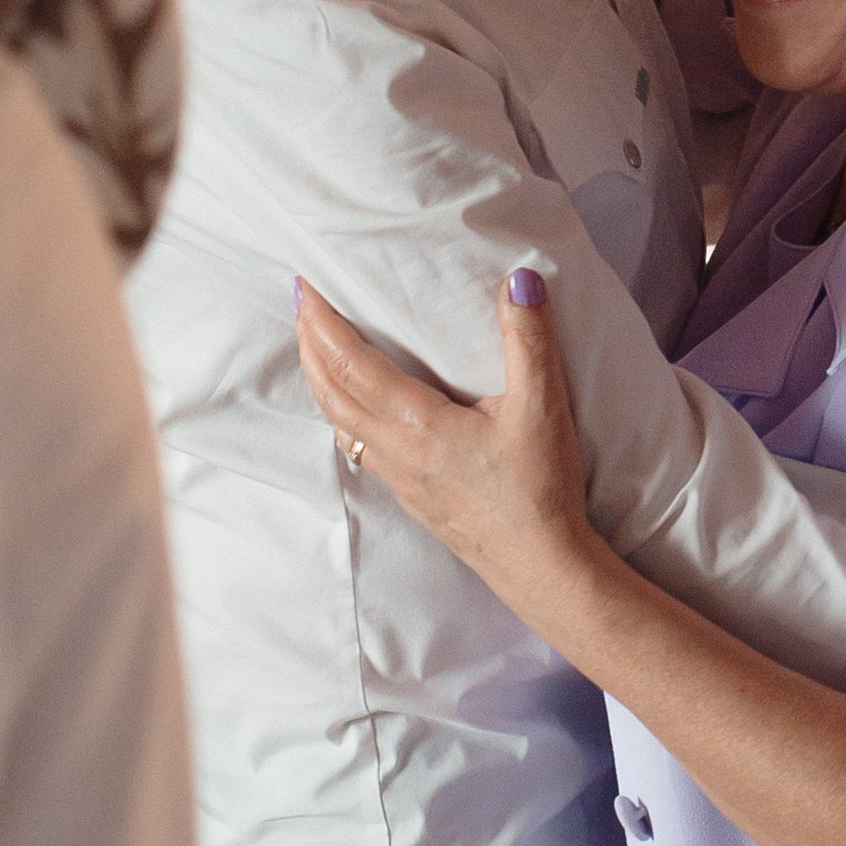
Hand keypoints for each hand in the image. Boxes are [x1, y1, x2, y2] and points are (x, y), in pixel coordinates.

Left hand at [293, 269, 606, 647]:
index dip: (324, 324)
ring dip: (320, 379)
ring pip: (338, 422)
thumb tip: (519, 280)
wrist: (540, 565)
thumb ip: (528, 340)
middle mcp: (395, 451)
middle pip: (332, 392)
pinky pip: (356, 446)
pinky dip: (340, 413)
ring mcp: (398, 477)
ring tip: (314, 346)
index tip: (307, 287)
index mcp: (418, 424)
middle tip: (302, 303)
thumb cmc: (540, 490)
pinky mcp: (409, 495)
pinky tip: (351, 408)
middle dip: (310, 344)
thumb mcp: (543, 408)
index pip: (352, 365)